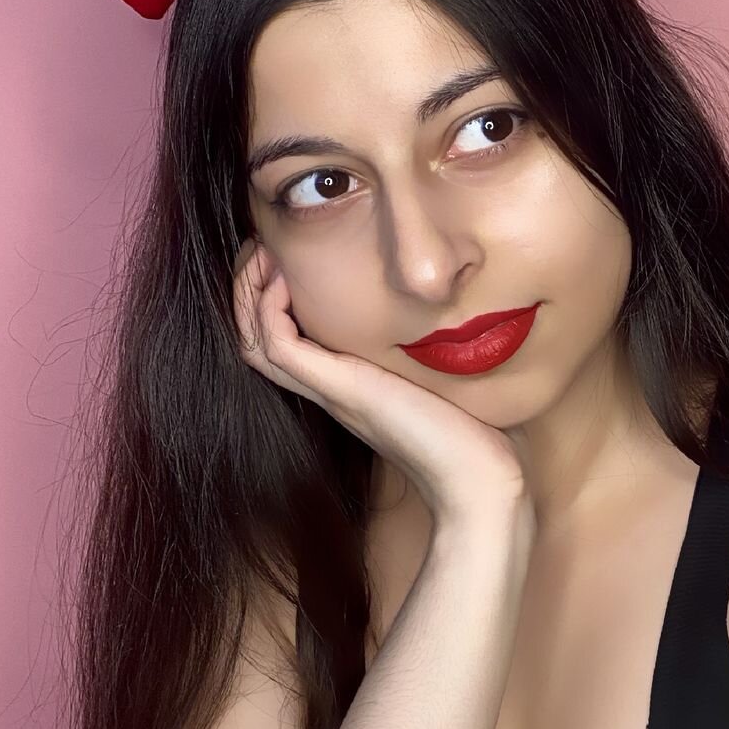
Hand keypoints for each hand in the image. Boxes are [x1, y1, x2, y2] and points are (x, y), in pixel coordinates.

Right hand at [232, 237, 531, 524]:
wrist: (479, 483)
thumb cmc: (476, 435)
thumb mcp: (447, 376)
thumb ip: (440, 349)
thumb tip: (465, 314)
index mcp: (349, 384)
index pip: (283, 339)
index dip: (271, 295)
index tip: (285, 254)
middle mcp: (331, 388)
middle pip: (255, 337)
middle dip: (249, 286)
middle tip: (262, 246)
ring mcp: (332, 391)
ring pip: (255, 341)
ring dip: (249, 292)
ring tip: (263, 253)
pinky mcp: (342, 390)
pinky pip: (278, 346)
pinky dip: (271, 307)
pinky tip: (289, 278)